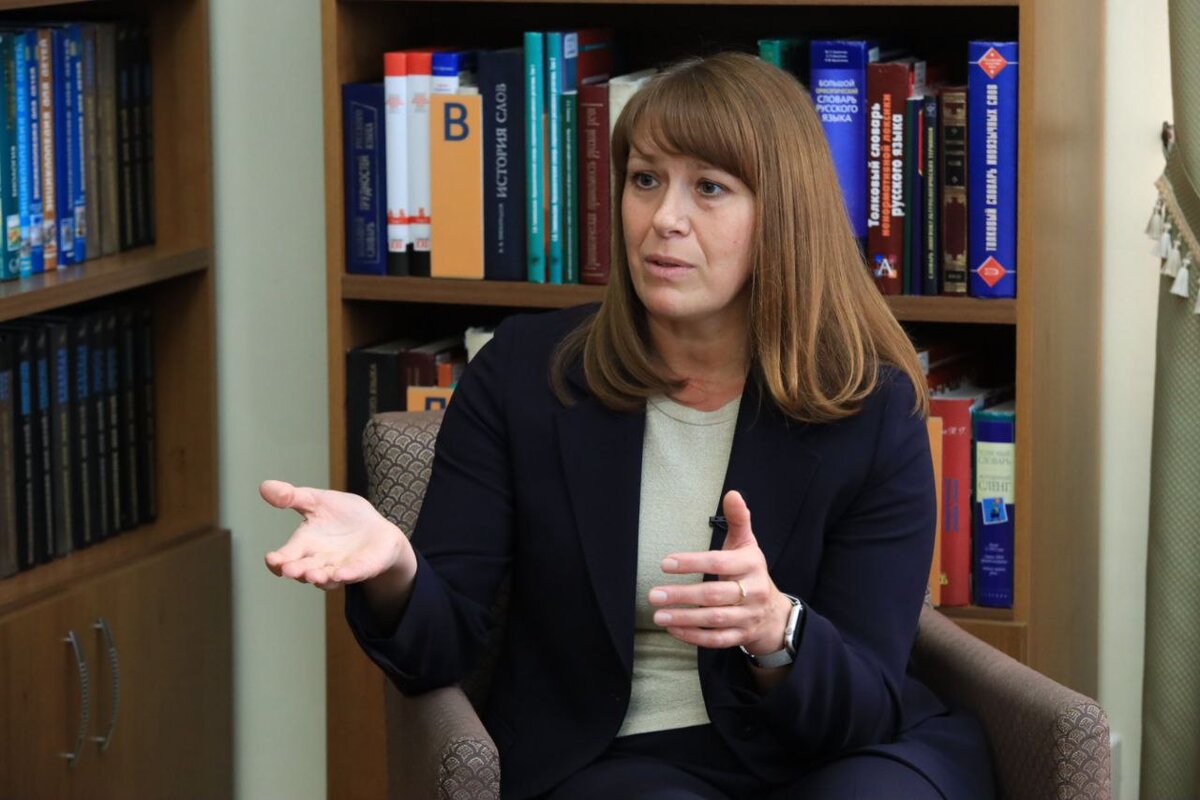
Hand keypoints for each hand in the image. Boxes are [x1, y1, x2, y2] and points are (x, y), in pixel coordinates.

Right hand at [260, 479, 414, 591]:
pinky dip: (347, 575)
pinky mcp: (362, 568)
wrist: (375, 527)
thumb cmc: (343, 516)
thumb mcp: (317, 501)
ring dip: (319, 578)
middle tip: (288, 570)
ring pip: (326, 578)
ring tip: (313, 576)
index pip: (286, 556)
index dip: (277, 560)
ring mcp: (340, 567)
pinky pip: (354, 574)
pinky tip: (341, 574)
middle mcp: (319, 561)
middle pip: (304, 570)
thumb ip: (292, 497)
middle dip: (297, 570)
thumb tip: (264, 486)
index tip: (271, 559)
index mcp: (305, 545)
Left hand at [649, 490, 791, 655]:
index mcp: (751, 565)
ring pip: (714, 620)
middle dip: (682, 595)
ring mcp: (747, 617)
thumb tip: (732, 494)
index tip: (665, 563)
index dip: (692, 563)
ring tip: (658, 614)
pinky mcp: (741, 636)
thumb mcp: (747, 545)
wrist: (774, 612)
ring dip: (684, 618)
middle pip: (714, 595)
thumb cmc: (751, 572)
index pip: (719, 562)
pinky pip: (717, 640)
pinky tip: (672, 629)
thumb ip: (738, 520)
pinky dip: (693, 636)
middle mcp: (752, 592)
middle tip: (654, 594)